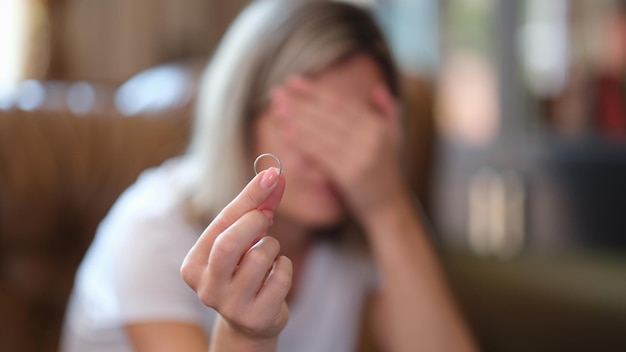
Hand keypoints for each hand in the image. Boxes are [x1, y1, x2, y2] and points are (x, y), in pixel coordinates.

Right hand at [181, 167, 291, 340]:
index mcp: (194, 265)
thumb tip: (275, 175)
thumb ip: (256, 207)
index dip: (249, 196)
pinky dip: (284, 267)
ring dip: (273, 247)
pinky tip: (275, 274)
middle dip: (255, 222)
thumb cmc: (244, 269)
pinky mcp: (255, 318)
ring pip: (259, 258)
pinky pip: (280, 277)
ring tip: (268, 255)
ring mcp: (229, 306)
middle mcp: (206, 287)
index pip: (221, 222)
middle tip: (266, 219)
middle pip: (229, 243)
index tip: (273, 175)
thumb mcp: (244, 238)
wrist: (250, 320)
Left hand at [273, 76, 407, 222]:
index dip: (316, 91)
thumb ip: (387, 111)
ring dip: (298, 118)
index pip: (341, 103)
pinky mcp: (350, 174)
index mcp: (378, 125)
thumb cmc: (385, 171)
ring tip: (278, 108)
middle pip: (329, 115)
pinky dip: (303, 142)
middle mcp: (371, 137)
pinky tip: (287, 132)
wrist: (389, 206)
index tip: (294, 81)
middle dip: (301, 102)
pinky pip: (322, 154)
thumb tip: (377, 88)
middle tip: (277, 92)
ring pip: (323, 132)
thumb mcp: (393, 138)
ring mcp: (361, 156)